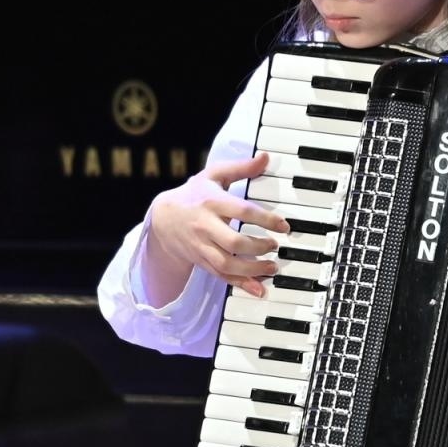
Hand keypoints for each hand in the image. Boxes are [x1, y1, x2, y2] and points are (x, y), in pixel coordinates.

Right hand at [146, 153, 289, 297]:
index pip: (242, 211)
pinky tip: (258, 288)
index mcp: (212, 202)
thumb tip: (265, 158)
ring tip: (271, 267)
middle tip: (274, 246)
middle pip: (234, 242)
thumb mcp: (213, 175)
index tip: (284, 225)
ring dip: (251, 269)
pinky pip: (221, 277)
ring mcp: (202, 246)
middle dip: (258, 247)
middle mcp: (205, 226)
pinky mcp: (202, 261)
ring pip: (227, 264)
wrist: (163, 218)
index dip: (266, 219)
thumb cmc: (194, 194)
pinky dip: (240, 284)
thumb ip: (241, 168)